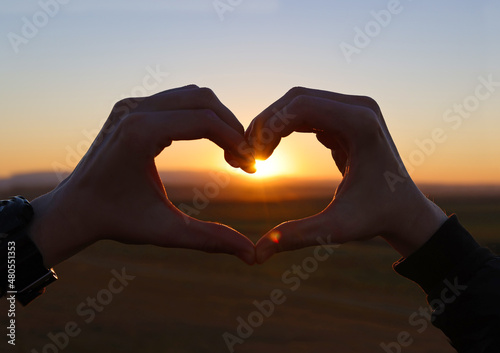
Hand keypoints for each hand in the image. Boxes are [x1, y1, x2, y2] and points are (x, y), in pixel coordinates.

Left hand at [29, 85, 256, 266]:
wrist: (74, 210)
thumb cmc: (115, 221)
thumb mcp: (165, 231)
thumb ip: (210, 239)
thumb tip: (252, 255)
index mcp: (140, 133)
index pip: (204, 120)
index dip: (235, 139)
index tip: (251, 164)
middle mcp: (134, 110)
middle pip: (202, 99)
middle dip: (231, 125)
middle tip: (244, 158)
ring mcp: (130, 105)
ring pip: (191, 96)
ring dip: (217, 119)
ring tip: (230, 151)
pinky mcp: (130, 108)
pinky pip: (176, 101)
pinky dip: (199, 117)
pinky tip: (210, 142)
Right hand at [247, 87, 447, 262]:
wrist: (405, 211)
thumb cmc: (377, 218)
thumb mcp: (337, 228)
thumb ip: (297, 236)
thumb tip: (257, 255)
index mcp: (361, 124)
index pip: (301, 106)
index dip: (269, 127)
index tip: (253, 156)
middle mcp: (359, 108)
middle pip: (297, 99)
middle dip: (265, 124)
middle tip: (246, 154)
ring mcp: (354, 109)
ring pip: (299, 103)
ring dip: (272, 124)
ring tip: (256, 154)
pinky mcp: (347, 117)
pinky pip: (307, 113)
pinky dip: (284, 127)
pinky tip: (271, 150)